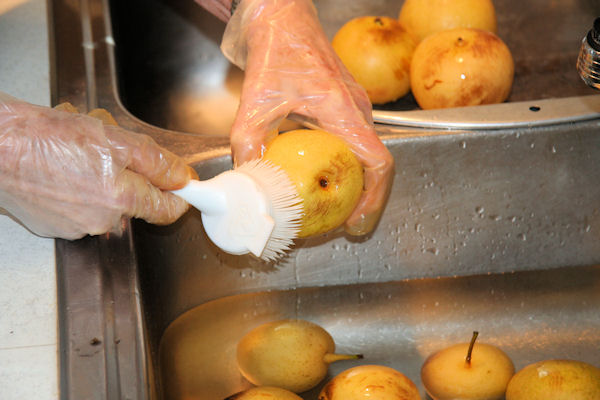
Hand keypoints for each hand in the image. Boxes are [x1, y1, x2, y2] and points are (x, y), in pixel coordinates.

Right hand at [0, 94, 191, 239]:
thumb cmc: (44, 139)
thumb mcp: (115, 139)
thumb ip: (156, 163)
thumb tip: (182, 178)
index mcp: (120, 200)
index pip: (165, 210)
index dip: (177, 195)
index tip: (180, 185)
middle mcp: (99, 221)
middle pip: (131, 196)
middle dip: (126, 169)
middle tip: (105, 143)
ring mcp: (73, 225)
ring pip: (102, 195)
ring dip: (97, 171)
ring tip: (72, 148)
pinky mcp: (51, 224)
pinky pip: (76, 202)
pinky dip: (73, 183)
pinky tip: (57, 162)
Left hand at [220, 0, 393, 235]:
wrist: (281, 17)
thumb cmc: (276, 47)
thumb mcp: (256, 100)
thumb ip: (249, 142)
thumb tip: (247, 180)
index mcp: (344, 109)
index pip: (377, 162)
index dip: (374, 198)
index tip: (357, 221)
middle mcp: (356, 110)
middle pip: (374, 165)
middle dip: (362, 199)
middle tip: (339, 224)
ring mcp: (352, 107)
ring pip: (364, 155)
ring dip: (353, 184)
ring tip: (329, 208)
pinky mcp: (341, 106)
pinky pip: (351, 142)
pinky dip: (341, 166)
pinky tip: (317, 177)